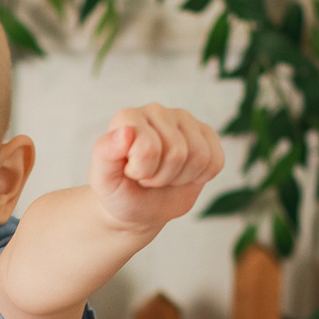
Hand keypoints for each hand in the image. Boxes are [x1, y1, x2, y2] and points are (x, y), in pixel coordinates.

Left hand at [88, 104, 223, 235]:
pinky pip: (215, 161)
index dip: (143, 171)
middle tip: (147, 178)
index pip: (149, 148)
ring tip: (163, 176)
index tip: (131, 173)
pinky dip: (200, 177)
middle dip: (161, 176)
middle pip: (177, 153)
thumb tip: (125, 131)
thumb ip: (105, 154)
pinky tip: (182, 174)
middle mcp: (156, 111)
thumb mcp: (103, 180)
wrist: (138, 207)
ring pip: (199, 156)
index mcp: (127, 117)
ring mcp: (183, 120)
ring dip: (180, 177)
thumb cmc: (119, 191)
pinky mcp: (205, 134)